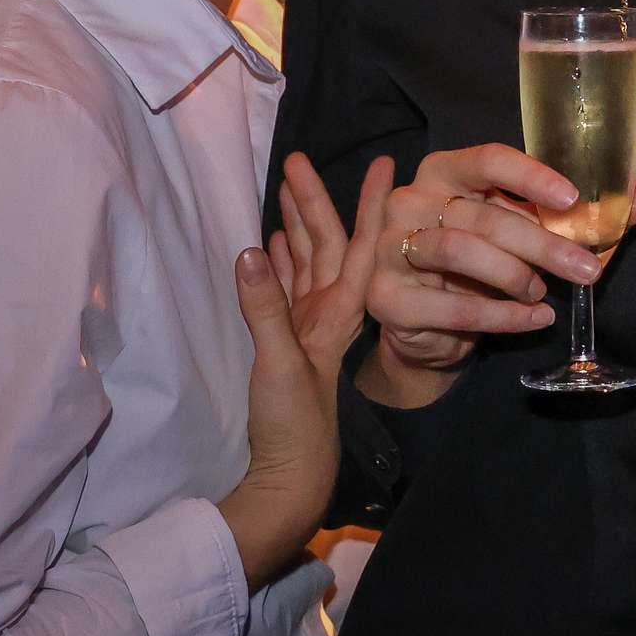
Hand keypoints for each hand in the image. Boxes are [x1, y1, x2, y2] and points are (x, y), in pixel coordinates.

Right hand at [218, 153, 391, 587]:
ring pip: (306, 262)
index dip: (371, 206)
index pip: (361, 246)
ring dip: (297, 225)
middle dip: (314, 202)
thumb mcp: (279, 363)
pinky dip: (278, 262)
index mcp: (340, 312)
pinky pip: (286, 289)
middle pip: (327, 245)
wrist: (292, 476)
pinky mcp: (287, 342)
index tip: (387, 166)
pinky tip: (267, 243)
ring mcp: (308, 326)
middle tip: (296, 160)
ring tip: (284, 187)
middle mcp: (330, 312)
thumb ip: (264, 308)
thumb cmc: (296, 425)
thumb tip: (249, 249)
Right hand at [356, 141, 635, 407]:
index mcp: (444, 171)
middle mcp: (410, 200)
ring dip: (515, 277)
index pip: (487, 158)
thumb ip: (587, 215)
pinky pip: (451, 306)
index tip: (573, 198)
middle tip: (588, 269)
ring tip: (542, 294)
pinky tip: (534, 321)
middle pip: (483, 215)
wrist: (433, 324)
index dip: (530, 176)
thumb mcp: (535, 233)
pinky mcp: (384, 295)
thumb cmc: (488, 265)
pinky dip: (501, 317)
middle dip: (543, 244)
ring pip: (461, 253)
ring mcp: (390, 247)